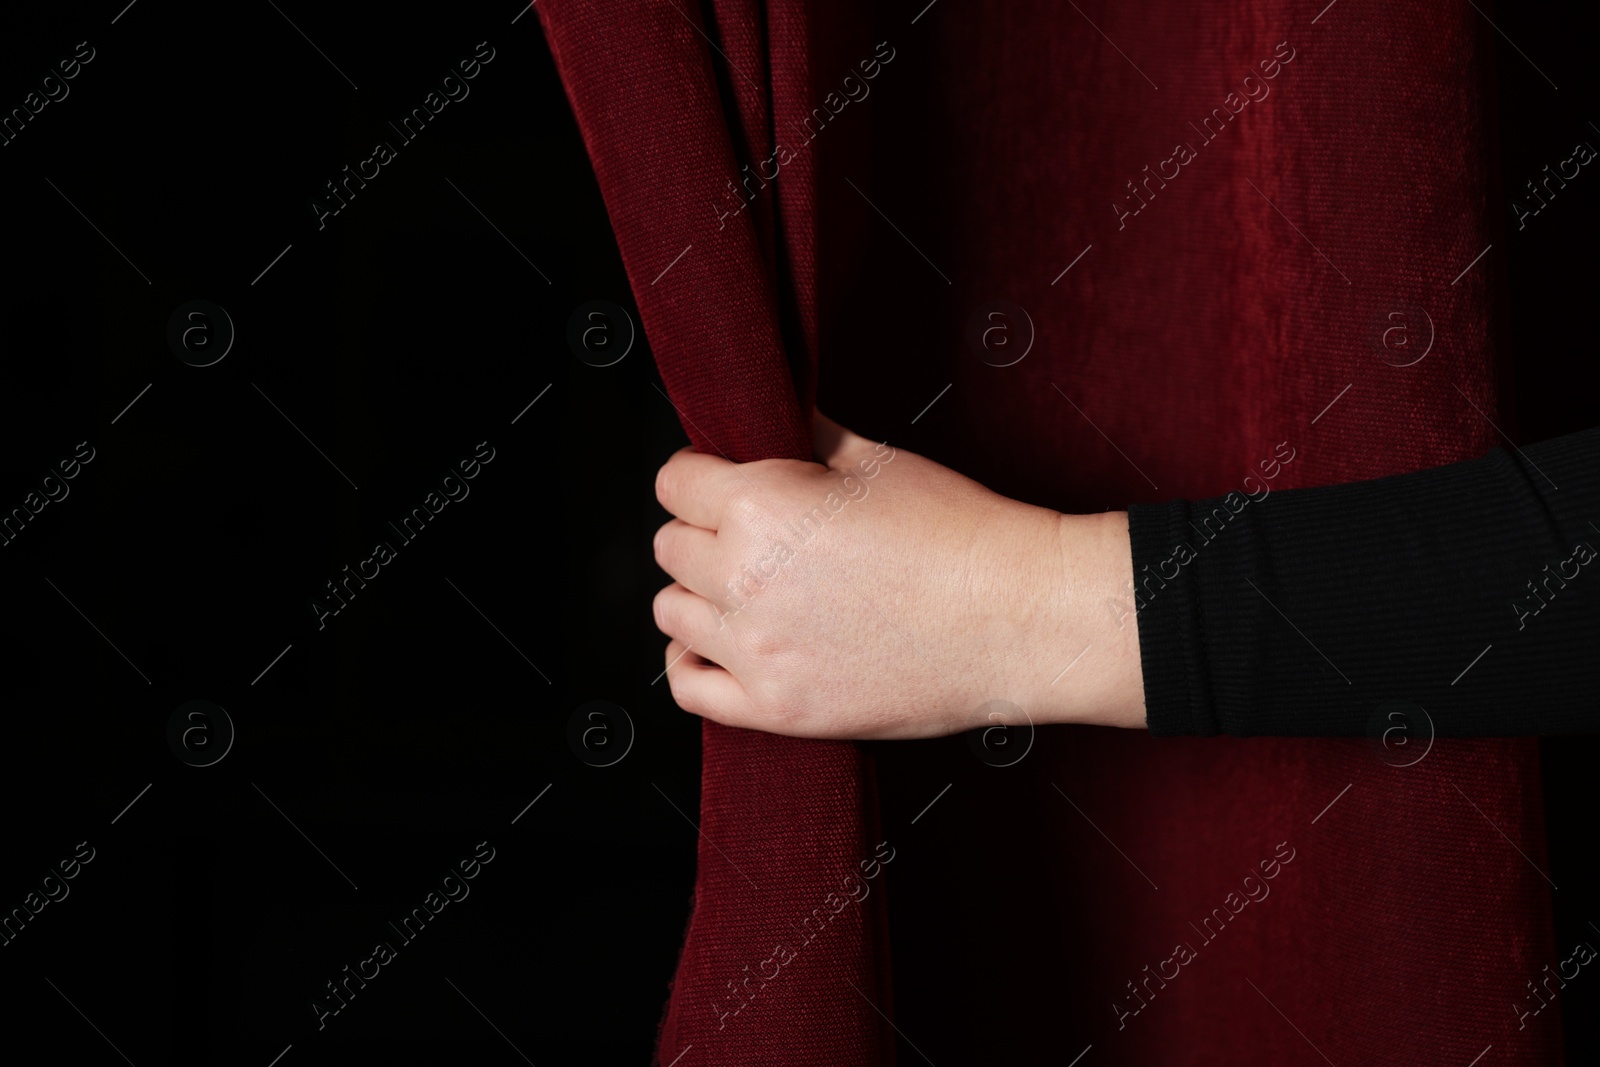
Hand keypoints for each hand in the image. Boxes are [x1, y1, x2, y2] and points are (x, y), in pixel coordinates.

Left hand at [651, 411, 1145, 738]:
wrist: (1020, 618)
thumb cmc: (961, 535)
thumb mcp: (877, 459)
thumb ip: (804, 437)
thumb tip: (769, 419)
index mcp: (760, 506)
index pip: (675, 480)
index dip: (700, 475)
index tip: (722, 481)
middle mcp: (744, 579)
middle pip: (669, 546)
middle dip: (702, 532)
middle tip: (752, 535)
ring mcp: (756, 650)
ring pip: (670, 613)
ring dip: (699, 596)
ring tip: (749, 589)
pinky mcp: (777, 708)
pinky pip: (687, 687)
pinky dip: (693, 662)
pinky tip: (721, 644)